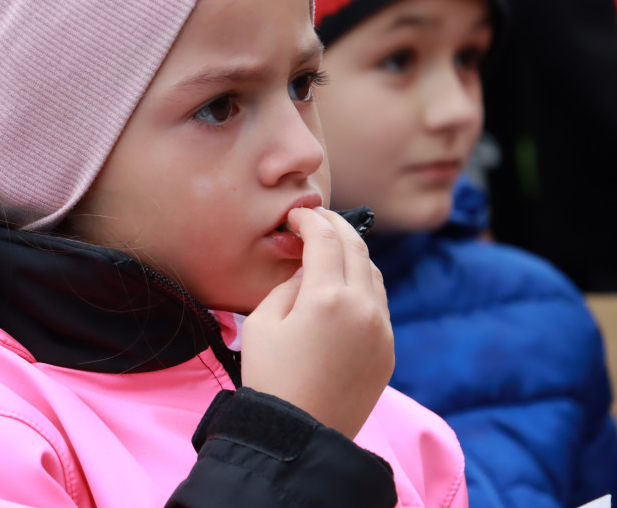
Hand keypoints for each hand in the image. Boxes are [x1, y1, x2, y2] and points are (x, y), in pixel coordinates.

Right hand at [240, 207, 393, 439]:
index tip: (296, 216)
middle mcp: (363, 308)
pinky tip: (341, 291)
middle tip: (316, 220)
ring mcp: (381, 330)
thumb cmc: (270, 376)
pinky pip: (379, 304)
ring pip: (373, 274)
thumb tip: (308, 272)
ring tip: (329, 253)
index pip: (325, 238)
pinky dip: (362, 286)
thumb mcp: (262, 321)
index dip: (309, 220)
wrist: (298, 434)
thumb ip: (288, 285)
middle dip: (336, 227)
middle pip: (357, 248)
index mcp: (326, 297)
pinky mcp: (388, 350)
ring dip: (353, 255)